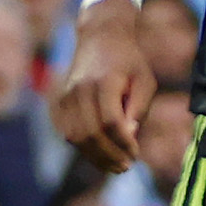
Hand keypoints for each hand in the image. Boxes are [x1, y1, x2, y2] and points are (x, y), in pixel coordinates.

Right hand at [50, 1, 152, 170]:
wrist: (100, 37)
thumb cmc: (129, 62)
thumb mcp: (145, 81)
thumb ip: (138, 109)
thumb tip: (129, 136)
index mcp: (103, 82)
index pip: (111, 122)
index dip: (123, 143)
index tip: (136, 155)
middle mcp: (80, 89)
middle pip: (91, 133)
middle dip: (109, 155)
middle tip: (125, 167)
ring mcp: (66, 96)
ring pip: (75, 136)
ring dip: (94, 156)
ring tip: (113, 166)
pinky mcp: (60, 102)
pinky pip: (67, 132)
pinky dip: (82, 147)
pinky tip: (98, 154)